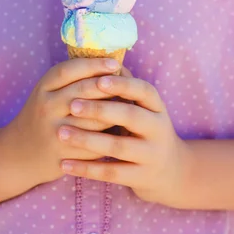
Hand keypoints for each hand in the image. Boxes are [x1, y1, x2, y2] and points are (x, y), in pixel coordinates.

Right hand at [0, 58, 124, 194]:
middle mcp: (46, 106)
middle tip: (130, 83)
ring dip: (115, 112)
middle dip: (110, 85)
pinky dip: (110, 136)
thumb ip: (73, 79)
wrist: (19, 153)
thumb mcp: (49, 92)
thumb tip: (112, 64)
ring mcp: (54, 130)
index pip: (70, 69)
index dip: (94, 64)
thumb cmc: (43, 115)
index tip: (115, 62)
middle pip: (84, 90)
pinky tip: (123, 130)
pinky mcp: (62, 152)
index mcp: (44, 87)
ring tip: (132, 106)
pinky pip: (94, 143)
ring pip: (94, 119)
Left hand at [57, 68, 192, 205]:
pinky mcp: (141, 177)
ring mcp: (151, 154)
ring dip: (87, 139)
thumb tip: (103, 57)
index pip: (143, 90)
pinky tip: (65, 164)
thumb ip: (126, 86)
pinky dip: (87, 169)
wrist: (171, 171)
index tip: (98, 80)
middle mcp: (158, 129)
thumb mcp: (144, 108)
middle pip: (130, 116)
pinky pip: (111, 173)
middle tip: (72, 105)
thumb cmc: (146, 129)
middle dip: (100, 110)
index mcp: (157, 107)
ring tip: (62, 133)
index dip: (122, 84)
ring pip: (118, 146)